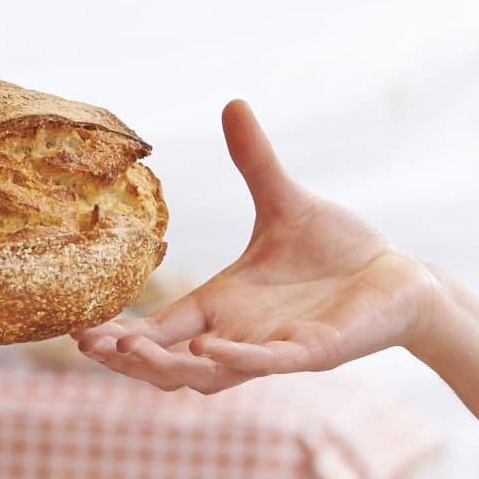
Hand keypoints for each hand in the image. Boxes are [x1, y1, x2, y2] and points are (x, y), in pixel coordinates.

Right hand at [75, 101, 436, 392]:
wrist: (398, 276)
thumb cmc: (340, 250)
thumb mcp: (285, 202)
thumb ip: (254, 162)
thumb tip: (233, 103)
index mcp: (223, 305)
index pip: (160, 330)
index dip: (120, 335)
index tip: (80, 332)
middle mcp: (240, 334)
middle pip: (169, 365)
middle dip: (130, 359)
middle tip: (90, 346)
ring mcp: (273, 348)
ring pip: (207, 375)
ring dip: (168, 367)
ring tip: (128, 350)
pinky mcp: (311, 353)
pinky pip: (266, 362)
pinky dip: (234, 356)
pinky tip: (206, 345)